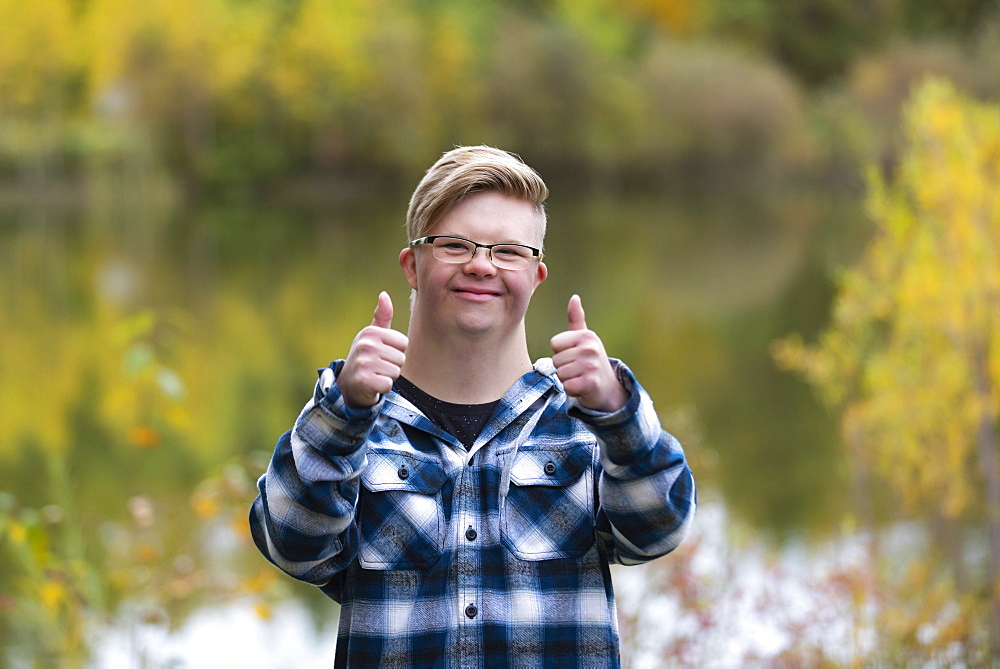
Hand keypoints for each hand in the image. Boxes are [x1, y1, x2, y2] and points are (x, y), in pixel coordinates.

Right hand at [338, 291, 408, 408]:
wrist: (347, 384)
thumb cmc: (366, 357)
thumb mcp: (373, 336)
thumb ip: (382, 316)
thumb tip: (384, 294)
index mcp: (370, 332)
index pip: (403, 343)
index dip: (396, 351)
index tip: (382, 354)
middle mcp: (365, 345)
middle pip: (401, 358)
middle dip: (392, 366)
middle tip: (378, 367)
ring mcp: (363, 363)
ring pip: (396, 372)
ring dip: (387, 377)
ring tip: (374, 374)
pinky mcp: (364, 380)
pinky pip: (388, 385)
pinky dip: (382, 388)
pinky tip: (372, 385)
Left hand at [550, 294, 628, 411]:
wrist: (608, 388)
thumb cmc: (590, 360)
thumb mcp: (584, 339)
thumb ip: (576, 319)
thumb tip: (574, 297)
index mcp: (586, 335)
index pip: (555, 343)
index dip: (561, 352)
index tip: (574, 355)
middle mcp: (590, 348)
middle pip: (556, 360)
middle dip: (564, 367)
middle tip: (578, 369)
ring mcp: (591, 366)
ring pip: (560, 374)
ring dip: (568, 379)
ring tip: (580, 377)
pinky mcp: (591, 383)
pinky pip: (567, 387)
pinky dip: (572, 390)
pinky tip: (583, 387)